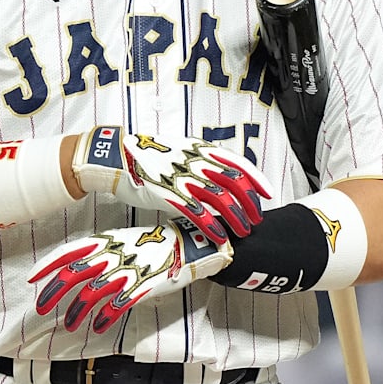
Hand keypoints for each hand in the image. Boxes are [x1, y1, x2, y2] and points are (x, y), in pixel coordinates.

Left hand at [30, 218, 231, 332]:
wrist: (187, 243)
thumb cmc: (153, 242)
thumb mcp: (122, 238)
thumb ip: (100, 251)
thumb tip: (78, 264)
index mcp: (106, 240)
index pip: (69, 251)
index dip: (48, 265)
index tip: (33, 277)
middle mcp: (112, 254)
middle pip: (74, 273)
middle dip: (54, 291)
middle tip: (42, 306)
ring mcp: (126, 270)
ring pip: (92, 293)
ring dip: (77, 311)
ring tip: (71, 324)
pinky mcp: (142, 286)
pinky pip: (117, 305)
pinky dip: (105, 318)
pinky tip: (99, 326)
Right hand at [73, 127, 271, 243]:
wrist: (116, 155)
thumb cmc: (145, 155)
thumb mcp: (178, 151)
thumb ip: (198, 162)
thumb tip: (214, 177)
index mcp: (199, 149)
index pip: (236, 162)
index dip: (255, 178)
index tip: (266, 193)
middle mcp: (194, 161)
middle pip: (233, 182)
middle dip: (249, 202)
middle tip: (256, 218)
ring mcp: (182, 177)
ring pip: (219, 198)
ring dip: (235, 216)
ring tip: (243, 230)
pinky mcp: (168, 193)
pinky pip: (196, 211)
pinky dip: (210, 224)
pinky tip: (218, 235)